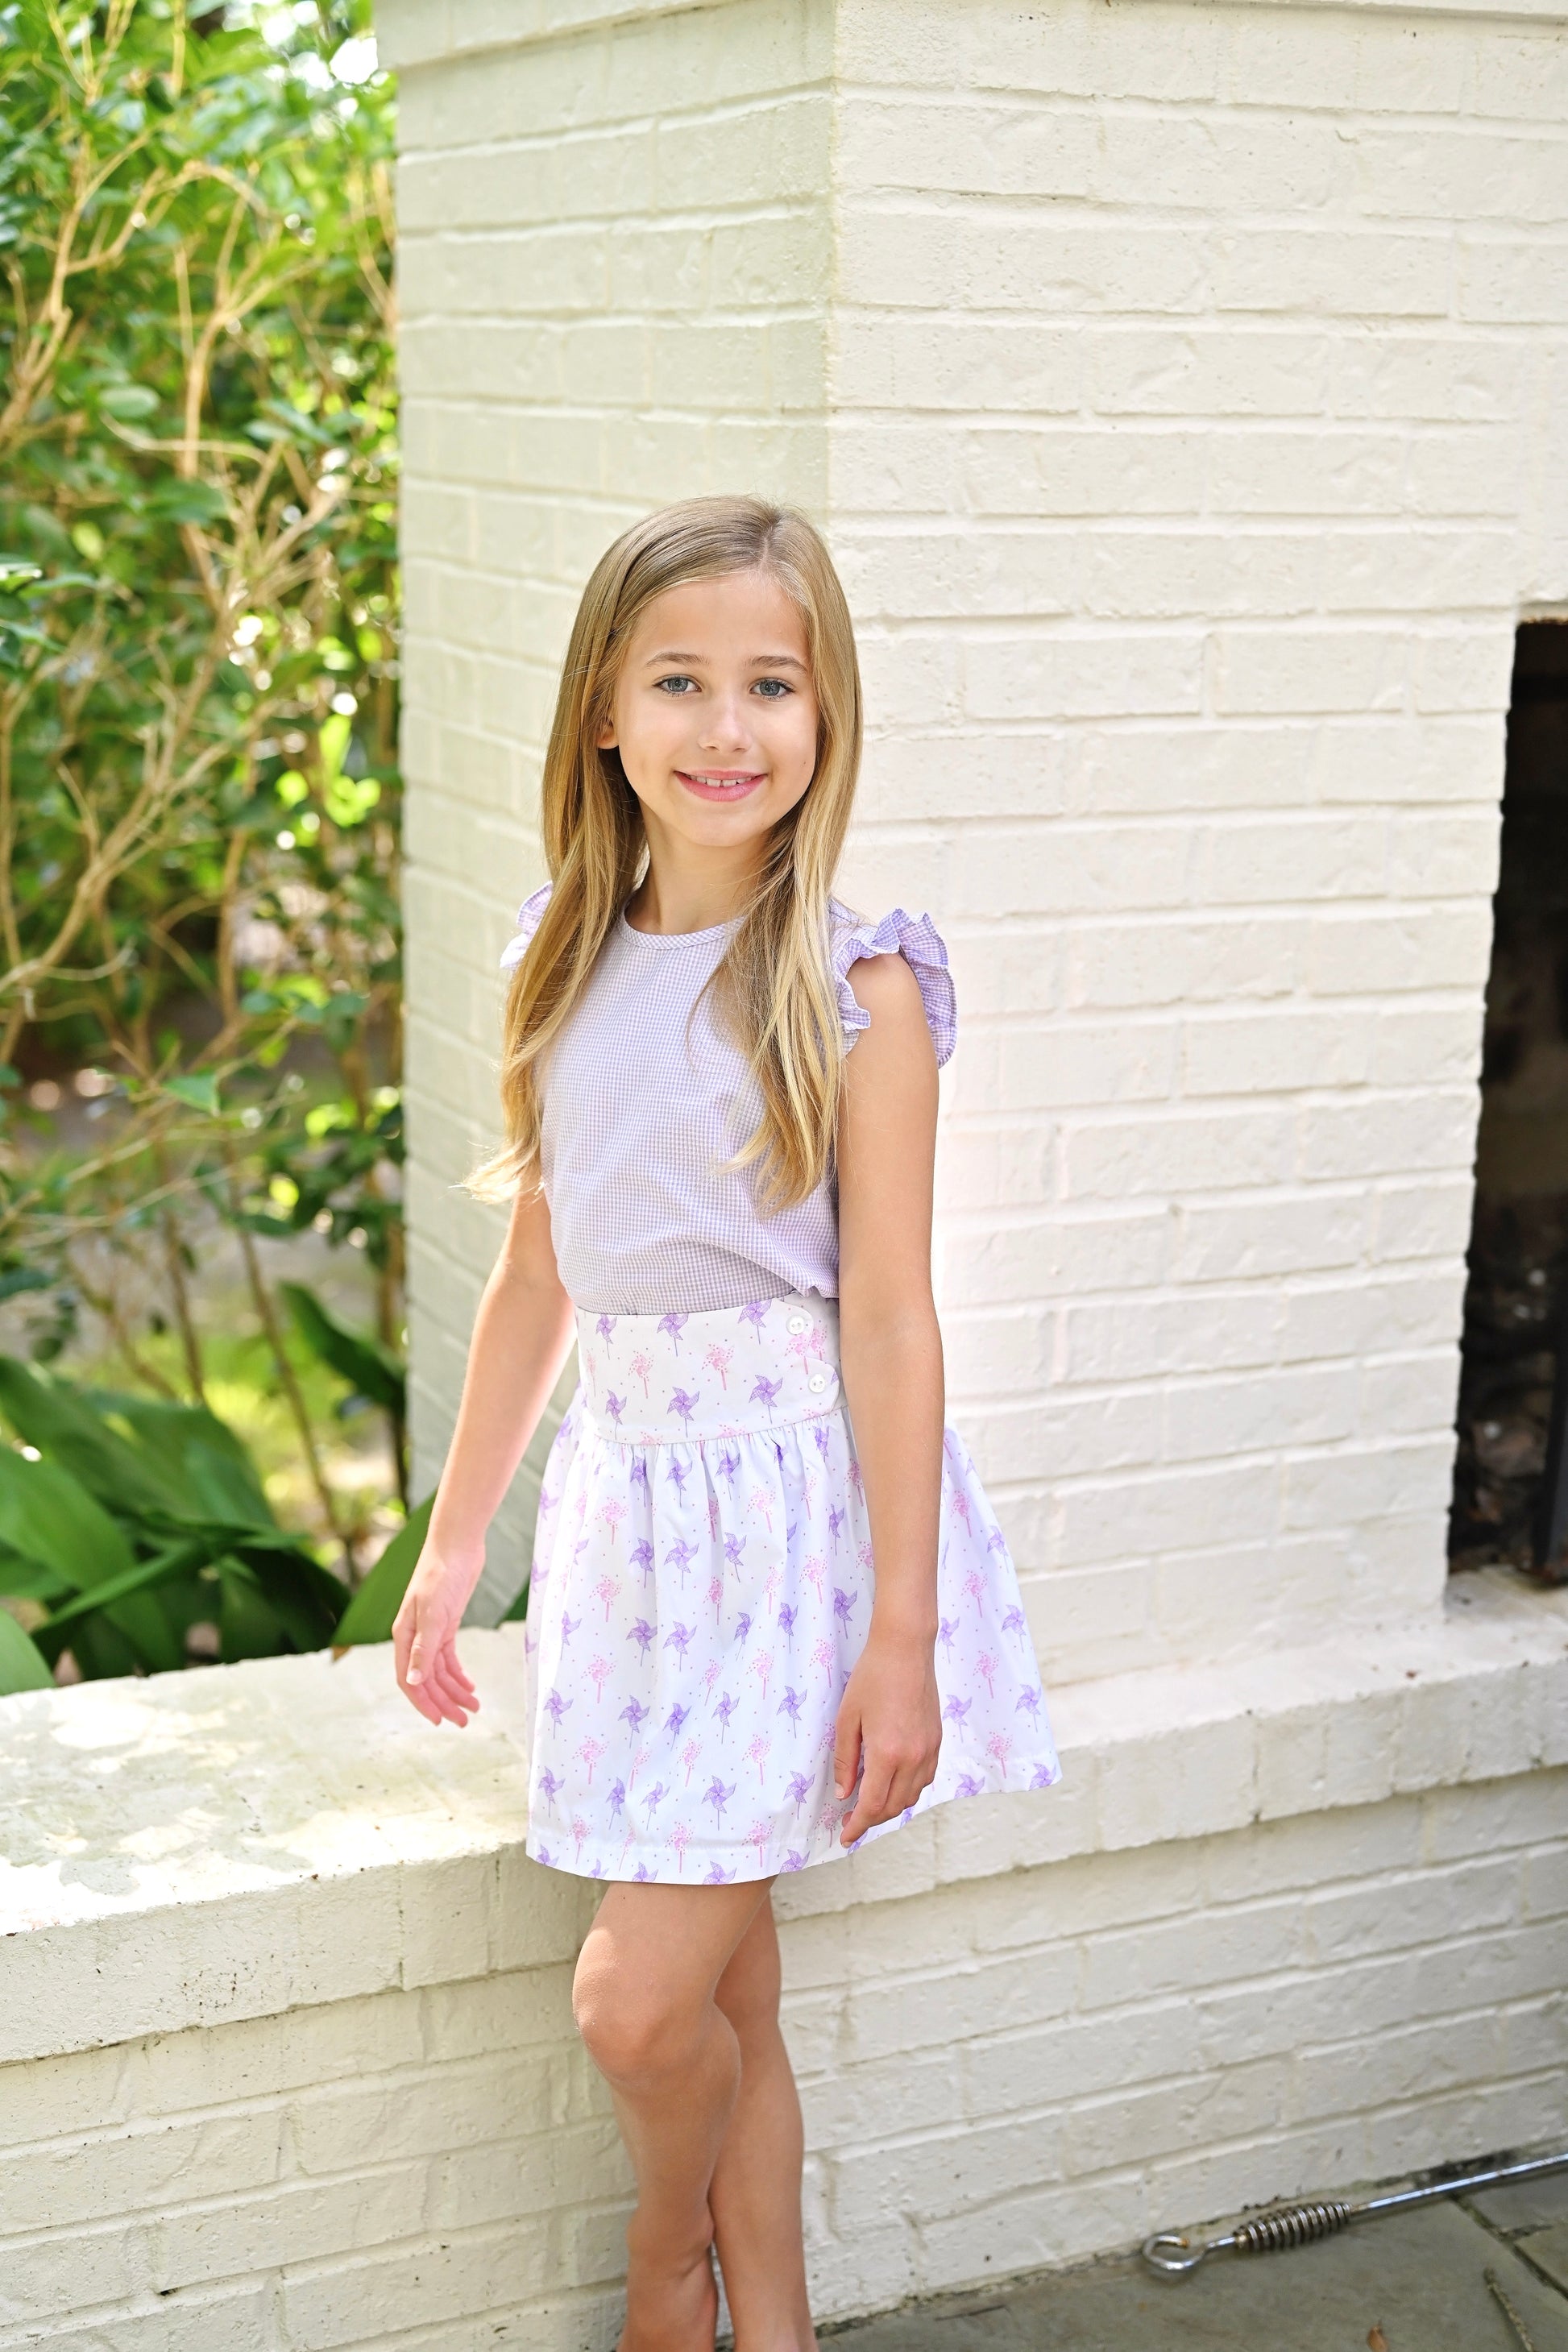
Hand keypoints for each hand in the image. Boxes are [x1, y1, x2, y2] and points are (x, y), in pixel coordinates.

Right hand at [392, 1538, 481, 1727]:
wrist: (457, 1544)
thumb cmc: (441, 1574)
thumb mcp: (433, 1613)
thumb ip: (423, 1648)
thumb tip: (414, 1681)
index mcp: (404, 1635)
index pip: (409, 1679)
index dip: (423, 1702)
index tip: (440, 1721)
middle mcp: (414, 1637)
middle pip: (426, 1679)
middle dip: (444, 1701)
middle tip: (465, 1721)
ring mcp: (431, 1631)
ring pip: (440, 1670)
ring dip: (455, 1690)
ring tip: (474, 1707)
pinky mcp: (447, 1624)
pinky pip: (449, 1657)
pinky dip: (459, 1673)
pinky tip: (470, 1685)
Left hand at [833, 1624, 940, 1843]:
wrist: (906, 1649)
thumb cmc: (872, 1678)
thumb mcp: (847, 1719)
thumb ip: (846, 1761)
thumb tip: (845, 1794)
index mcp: (887, 1754)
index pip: (873, 1805)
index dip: (857, 1826)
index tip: (845, 1837)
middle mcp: (913, 1758)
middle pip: (894, 1806)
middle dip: (872, 1819)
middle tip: (851, 1819)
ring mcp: (929, 1750)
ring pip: (912, 1796)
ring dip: (891, 1807)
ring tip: (870, 1802)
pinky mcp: (937, 1741)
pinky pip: (925, 1779)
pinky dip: (908, 1790)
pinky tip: (893, 1783)